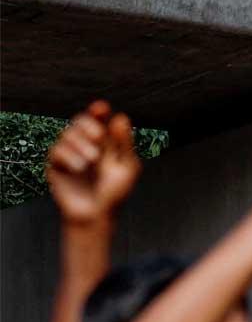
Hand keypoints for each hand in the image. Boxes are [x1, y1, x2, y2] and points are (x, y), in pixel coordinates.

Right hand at [46, 101, 141, 225]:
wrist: (97, 214)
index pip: (98, 119)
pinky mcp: (55, 165)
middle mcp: (84, 143)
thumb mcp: (126, 167)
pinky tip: (80, 167)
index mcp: (104, 142)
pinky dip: (69, 156)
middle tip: (98, 136)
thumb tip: (121, 117)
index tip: (102, 107)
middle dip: (88, 125)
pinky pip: (56, 151)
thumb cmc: (114, 191)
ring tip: (93, 159)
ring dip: (81, 143)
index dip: (98, 111)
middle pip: (79, 121)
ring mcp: (68, 153)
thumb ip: (123, 144)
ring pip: (67, 134)